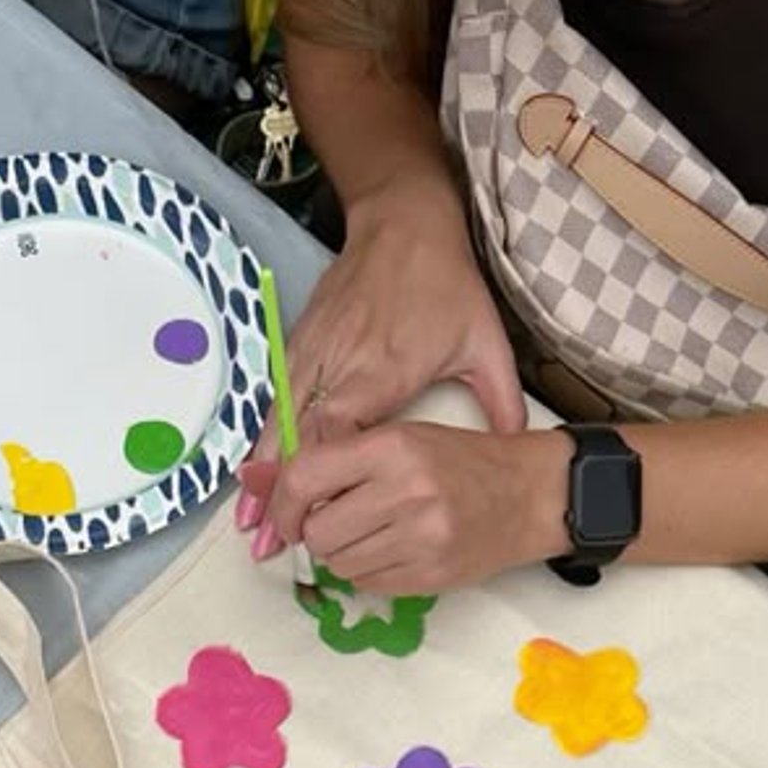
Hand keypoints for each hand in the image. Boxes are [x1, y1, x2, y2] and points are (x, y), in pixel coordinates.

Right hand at [242, 176, 524, 512]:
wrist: (403, 220)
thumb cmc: (444, 283)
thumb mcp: (484, 340)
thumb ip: (501, 399)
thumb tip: (518, 446)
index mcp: (382, 372)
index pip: (339, 437)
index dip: (320, 484)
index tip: (313, 526)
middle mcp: (339, 366)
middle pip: (298, 443)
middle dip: (281, 499)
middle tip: (266, 547)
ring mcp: (313, 354)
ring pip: (276, 427)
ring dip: (261, 479)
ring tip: (248, 527)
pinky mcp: (299, 345)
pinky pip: (274, 404)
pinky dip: (261, 444)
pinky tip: (252, 478)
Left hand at [255, 421, 568, 595]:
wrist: (529, 495)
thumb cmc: (461, 461)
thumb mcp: (399, 438)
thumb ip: (332, 459)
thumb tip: (252, 480)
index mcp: (393, 447)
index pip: (305, 478)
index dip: (281, 502)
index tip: (283, 513)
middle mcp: (405, 492)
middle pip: (318, 531)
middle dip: (314, 532)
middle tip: (337, 520)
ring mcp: (420, 539)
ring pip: (338, 563)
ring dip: (341, 553)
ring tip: (372, 532)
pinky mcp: (429, 576)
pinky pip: (366, 584)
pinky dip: (366, 572)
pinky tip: (393, 550)